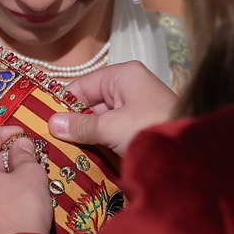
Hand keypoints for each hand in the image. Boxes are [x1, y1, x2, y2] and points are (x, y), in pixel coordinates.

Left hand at [0, 126, 52, 233]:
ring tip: (24, 172)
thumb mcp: (30, 175)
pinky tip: (15, 192)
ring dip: (0, 173)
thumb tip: (21, 145)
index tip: (22, 132)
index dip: (5, 133)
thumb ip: (24, 155)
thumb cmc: (20, 209)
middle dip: (2, 155)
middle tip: (25, 153)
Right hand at [49, 60, 178, 156]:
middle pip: (92, 104)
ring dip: (86, 137)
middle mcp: (130, 88)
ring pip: (101, 121)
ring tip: (60, 152)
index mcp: (124, 76)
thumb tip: (51, 123)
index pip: (84, 85)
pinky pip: (113, 134)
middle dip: (73, 123)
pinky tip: (83, 157)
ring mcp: (137, 110)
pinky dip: (100, 144)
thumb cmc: (150, 128)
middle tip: (48, 142)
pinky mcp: (141, 130)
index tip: (42, 121)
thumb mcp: (111, 126)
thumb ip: (81, 125)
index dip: (63, 103)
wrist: (191, 153)